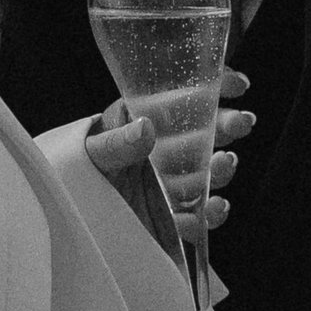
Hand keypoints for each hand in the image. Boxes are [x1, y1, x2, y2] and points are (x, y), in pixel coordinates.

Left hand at [85, 68, 252, 232]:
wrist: (70, 225)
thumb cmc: (73, 178)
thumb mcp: (88, 155)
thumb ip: (114, 144)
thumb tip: (145, 128)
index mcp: (142, 123)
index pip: (183, 98)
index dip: (214, 87)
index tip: (236, 85)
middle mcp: (162, 152)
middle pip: (206, 133)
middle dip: (227, 126)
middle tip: (241, 123)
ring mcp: (171, 185)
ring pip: (209, 173)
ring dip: (222, 168)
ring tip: (224, 163)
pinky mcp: (173, 219)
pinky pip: (199, 216)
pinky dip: (207, 215)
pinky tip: (206, 210)